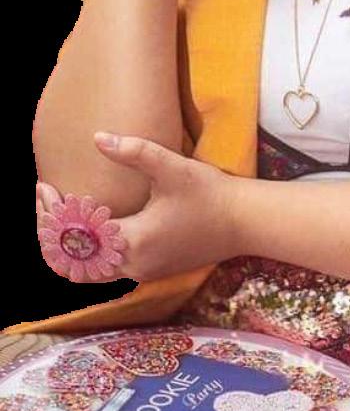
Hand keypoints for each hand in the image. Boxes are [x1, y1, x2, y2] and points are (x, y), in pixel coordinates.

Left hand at [37, 133, 243, 283]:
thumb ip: (135, 152)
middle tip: (47, 203)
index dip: (51, 212)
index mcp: (131, 241)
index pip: (73, 234)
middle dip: (51, 233)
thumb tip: (98, 137)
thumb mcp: (172, 168)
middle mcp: (130, 265)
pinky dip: (88, 254)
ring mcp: (140, 273)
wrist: (244, 222)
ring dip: (68, 248)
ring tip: (62, 218)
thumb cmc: (210, 194)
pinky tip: (91, 230)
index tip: (44, 188)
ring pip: (86, 272)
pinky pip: (105, 271)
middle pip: (70, 262)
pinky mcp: (150, 271)